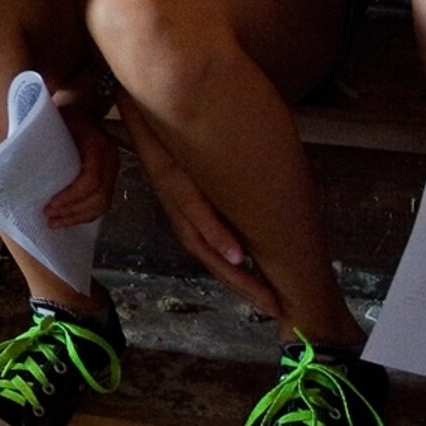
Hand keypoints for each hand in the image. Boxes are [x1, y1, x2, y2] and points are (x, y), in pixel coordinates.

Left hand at [37, 102, 120, 229]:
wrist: (82, 108)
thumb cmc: (65, 115)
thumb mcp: (53, 120)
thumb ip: (41, 135)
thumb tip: (14, 154)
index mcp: (97, 144)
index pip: (92, 178)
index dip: (73, 196)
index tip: (51, 204)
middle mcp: (111, 159)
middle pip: (100, 196)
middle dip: (74, 211)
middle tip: (50, 218)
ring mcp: (113, 169)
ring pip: (103, 203)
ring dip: (78, 217)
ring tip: (55, 223)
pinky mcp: (109, 178)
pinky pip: (102, 202)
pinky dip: (84, 214)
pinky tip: (67, 219)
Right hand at [147, 164, 280, 316]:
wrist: (149, 119)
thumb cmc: (166, 151)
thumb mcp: (183, 187)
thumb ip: (207, 222)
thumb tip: (237, 257)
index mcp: (189, 224)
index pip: (221, 264)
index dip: (246, 286)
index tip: (275, 304)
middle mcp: (187, 221)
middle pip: (218, 263)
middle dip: (245, 286)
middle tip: (276, 306)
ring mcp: (187, 210)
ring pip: (215, 252)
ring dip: (238, 273)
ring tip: (264, 287)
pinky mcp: (189, 196)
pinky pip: (212, 234)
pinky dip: (230, 248)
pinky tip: (244, 250)